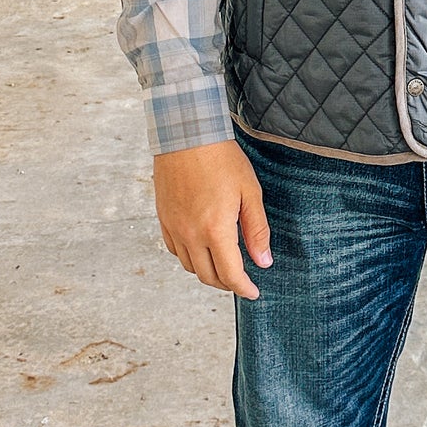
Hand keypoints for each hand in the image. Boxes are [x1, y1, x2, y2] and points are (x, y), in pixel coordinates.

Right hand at [153, 142, 271, 299]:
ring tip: (224, 264)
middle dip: (227, 284)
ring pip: (190, 266)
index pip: (230, 274)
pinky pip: (175, 250)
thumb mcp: (249, 192)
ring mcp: (174, 228)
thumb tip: (263, 261)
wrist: (186, 134)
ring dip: (208, 271)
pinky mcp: (163, 219)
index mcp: (215, 230)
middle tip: (241, 280)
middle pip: (208, 276)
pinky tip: (202, 247)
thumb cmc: (221, 159)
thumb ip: (257, 230)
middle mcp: (191, 234)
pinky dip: (190, 257)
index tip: (253, 292)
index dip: (244, 288)